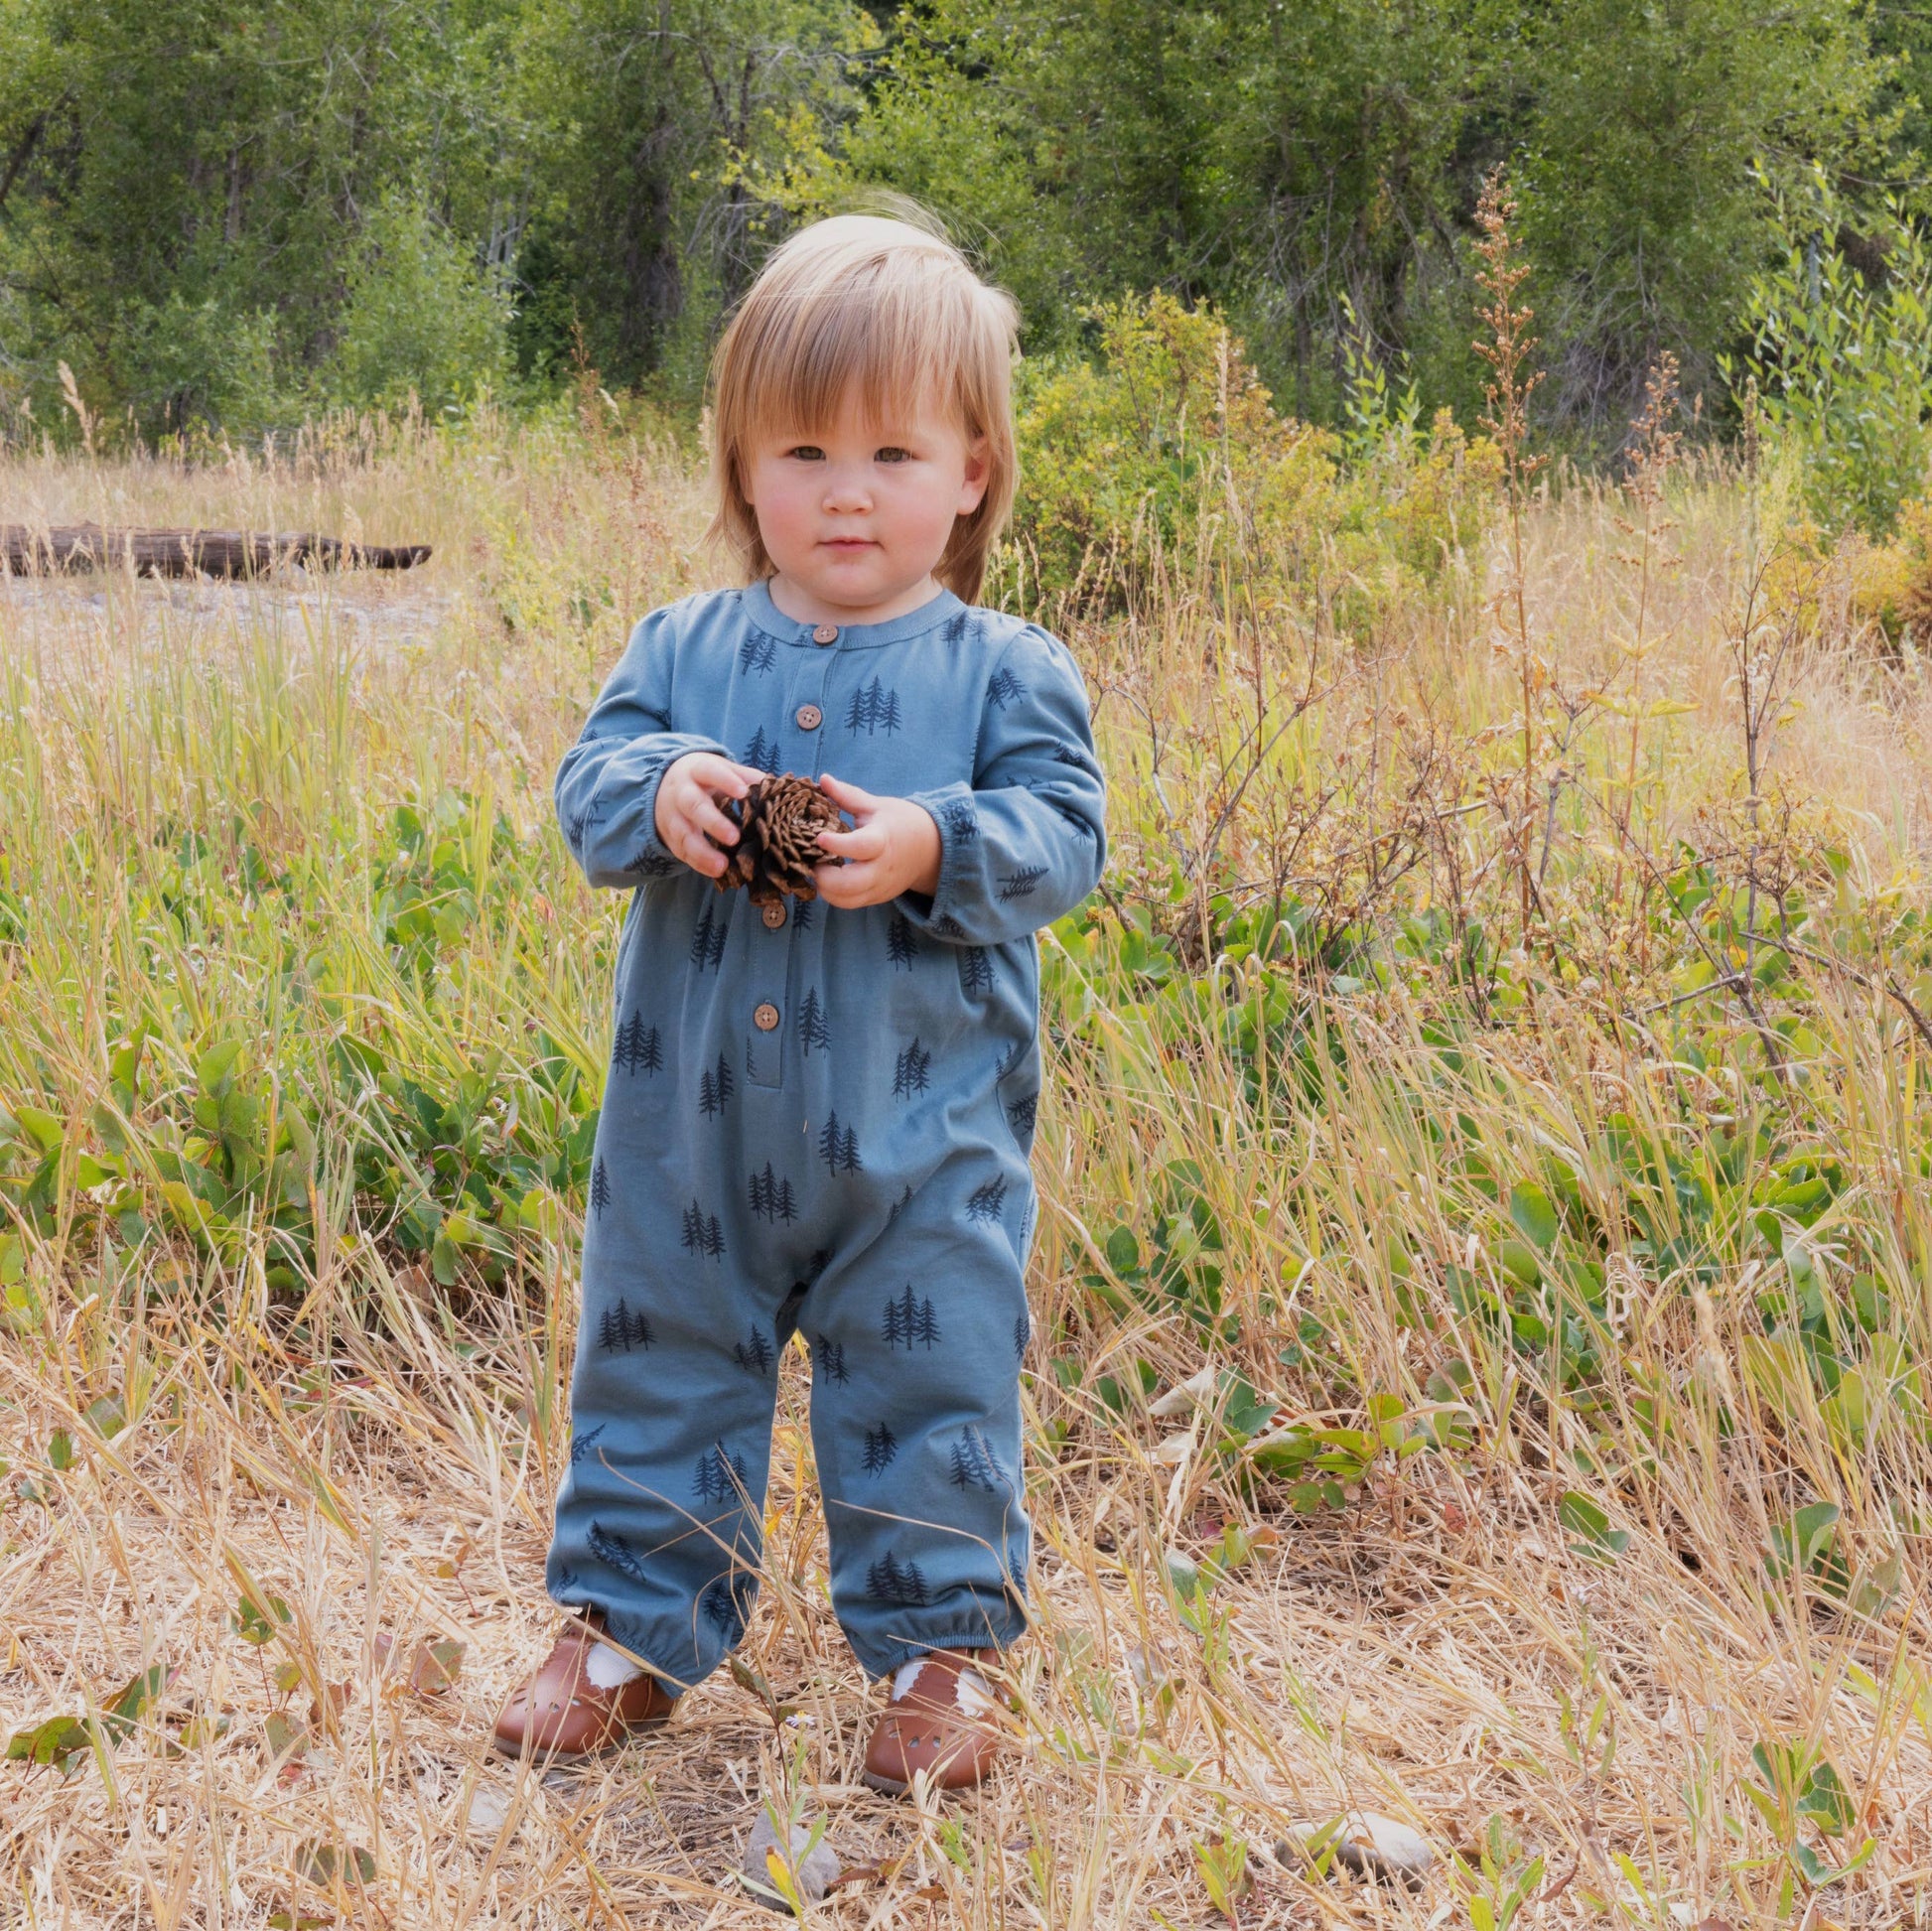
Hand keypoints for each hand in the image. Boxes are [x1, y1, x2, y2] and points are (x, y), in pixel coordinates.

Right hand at [655, 752, 765, 878]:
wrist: (664, 785)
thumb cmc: (704, 779)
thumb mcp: (720, 770)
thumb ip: (745, 776)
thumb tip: (774, 787)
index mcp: (696, 770)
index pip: (709, 772)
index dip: (725, 781)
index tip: (743, 792)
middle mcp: (681, 793)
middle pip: (693, 806)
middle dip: (713, 823)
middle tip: (734, 838)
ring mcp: (672, 816)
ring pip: (684, 834)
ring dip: (702, 852)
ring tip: (722, 866)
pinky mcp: (670, 837)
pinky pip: (682, 852)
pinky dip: (699, 864)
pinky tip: (717, 872)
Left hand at [813, 774, 941, 907]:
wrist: (928, 850)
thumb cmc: (898, 822)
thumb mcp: (876, 805)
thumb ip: (848, 795)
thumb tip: (823, 779)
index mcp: (882, 840)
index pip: (862, 846)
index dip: (839, 844)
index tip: (819, 838)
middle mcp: (881, 868)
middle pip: (851, 884)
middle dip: (825, 877)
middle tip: (811, 861)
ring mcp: (879, 886)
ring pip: (847, 900)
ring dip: (825, 889)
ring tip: (816, 869)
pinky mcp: (875, 898)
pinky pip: (849, 903)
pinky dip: (833, 895)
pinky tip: (826, 879)